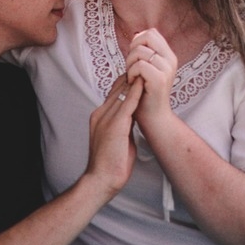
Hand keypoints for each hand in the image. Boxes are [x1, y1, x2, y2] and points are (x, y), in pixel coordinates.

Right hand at [84, 77, 141, 193]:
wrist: (100, 179)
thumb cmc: (110, 164)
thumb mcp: (116, 139)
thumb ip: (122, 126)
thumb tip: (131, 120)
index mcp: (99, 116)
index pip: (112, 93)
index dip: (125, 83)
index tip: (137, 75)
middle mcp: (100, 113)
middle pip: (116, 88)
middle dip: (130, 77)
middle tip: (143, 65)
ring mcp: (106, 118)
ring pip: (121, 92)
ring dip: (134, 80)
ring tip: (145, 67)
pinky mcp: (115, 124)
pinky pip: (127, 103)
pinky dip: (136, 92)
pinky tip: (144, 83)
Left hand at [125, 28, 178, 128]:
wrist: (153, 117)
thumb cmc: (145, 93)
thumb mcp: (146, 67)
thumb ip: (143, 52)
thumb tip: (136, 34)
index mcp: (168, 55)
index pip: (151, 32)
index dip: (137, 40)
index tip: (134, 58)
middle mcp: (171, 59)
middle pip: (147, 36)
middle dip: (133, 49)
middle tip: (131, 66)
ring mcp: (167, 69)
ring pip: (140, 52)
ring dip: (130, 64)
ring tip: (132, 77)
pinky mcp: (160, 79)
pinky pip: (139, 65)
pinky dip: (131, 73)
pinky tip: (133, 83)